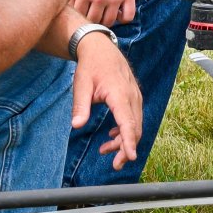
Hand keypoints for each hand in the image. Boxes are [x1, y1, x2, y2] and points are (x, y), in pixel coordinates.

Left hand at [70, 33, 141, 169]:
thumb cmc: (91, 66)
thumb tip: (76, 125)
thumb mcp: (81, 84)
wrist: (101, 48)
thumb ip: (80, 105)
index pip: (127, 122)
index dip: (129, 141)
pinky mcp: (133, 97)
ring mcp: (135, 96)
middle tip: (115, 165)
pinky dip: (126, 130)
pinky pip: (134, 117)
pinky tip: (112, 137)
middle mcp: (131, 96)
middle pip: (135, 128)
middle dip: (127, 148)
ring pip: (136, 124)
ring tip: (105, 150)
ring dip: (124, 140)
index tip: (130, 157)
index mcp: (119, 94)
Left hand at [74, 0, 136, 24]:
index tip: (80, 13)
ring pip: (109, 22)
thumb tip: (63, 10)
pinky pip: (128, 17)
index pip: (79, 16)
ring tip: (102, 14)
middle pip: (93, 21)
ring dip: (105, 21)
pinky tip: (117, 12)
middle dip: (90, 20)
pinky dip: (123, 19)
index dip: (78, 16)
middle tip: (90, 15)